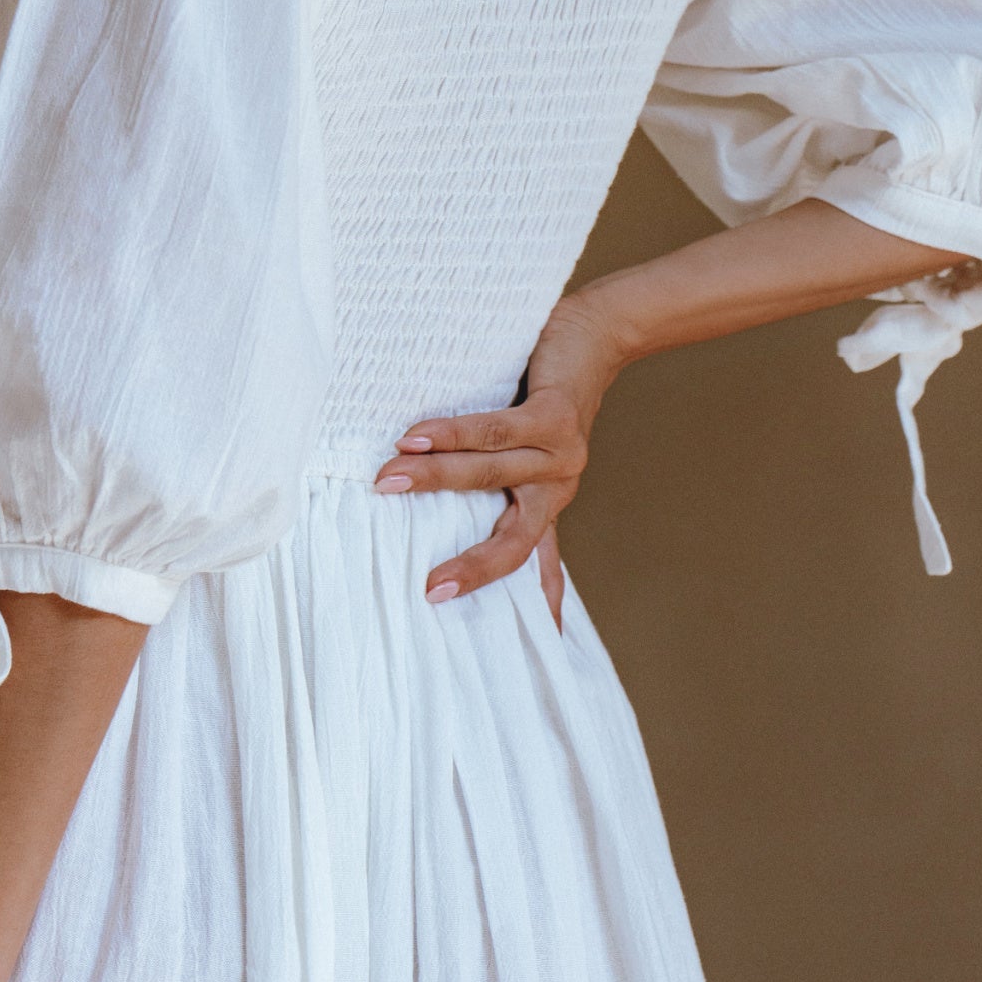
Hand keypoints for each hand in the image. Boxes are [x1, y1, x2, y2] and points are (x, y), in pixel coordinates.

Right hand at [374, 293, 622, 615]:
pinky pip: (497, 430)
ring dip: (434, 477)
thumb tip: (445, 506)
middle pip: (514, 539)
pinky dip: (453, 433)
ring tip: (387, 479)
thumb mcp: (527, 450)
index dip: (534, 604)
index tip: (530, 646)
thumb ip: (498, 483)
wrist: (594, 335)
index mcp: (547, 502)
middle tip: (431, 589)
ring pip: (489, 474)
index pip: (537, 562)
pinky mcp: (555, 416)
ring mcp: (561, 453)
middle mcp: (558, 486)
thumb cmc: (544, 392)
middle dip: (475, 567)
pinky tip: (419, 436)